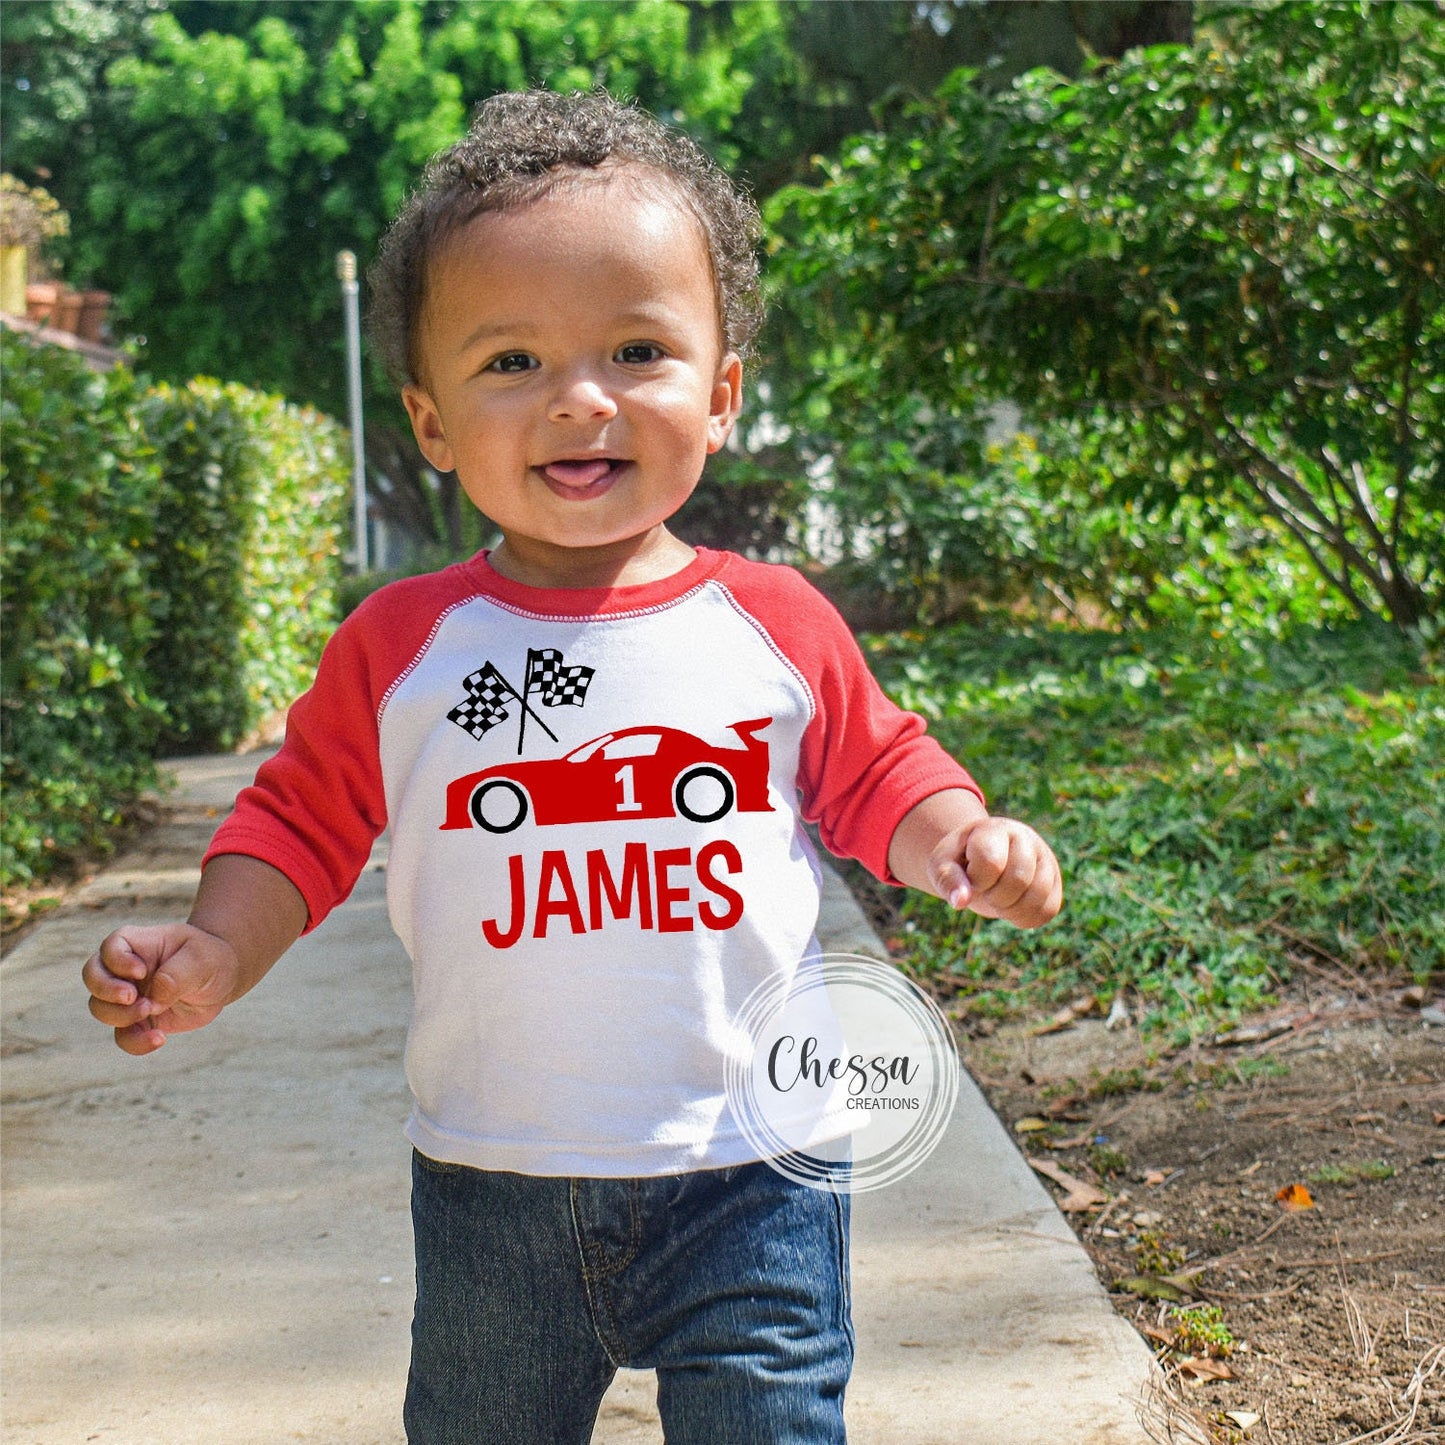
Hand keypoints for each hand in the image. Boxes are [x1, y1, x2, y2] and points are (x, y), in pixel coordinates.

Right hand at [82, 924, 239, 1055]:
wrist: (222, 980)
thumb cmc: (209, 958)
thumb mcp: (202, 959)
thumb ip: (177, 974)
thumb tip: (153, 999)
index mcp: (139, 944)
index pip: (111, 947)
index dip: (118, 961)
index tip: (141, 971)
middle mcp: (125, 970)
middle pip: (92, 976)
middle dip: (106, 990)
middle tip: (133, 997)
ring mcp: (128, 996)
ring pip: (100, 1009)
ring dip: (121, 1016)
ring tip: (151, 1011)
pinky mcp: (138, 1021)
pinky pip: (123, 1036)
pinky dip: (136, 1042)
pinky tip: (160, 1038)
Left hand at [928, 815, 1061, 928]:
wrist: (980, 857)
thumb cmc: (959, 861)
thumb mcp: (942, 865)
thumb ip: (947, 880)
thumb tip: (960, 902)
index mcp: (994, 829)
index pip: (992, 861)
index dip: (977, 881)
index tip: (970, 879)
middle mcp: (1025, 838)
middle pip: (1019, 879)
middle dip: (995, 897)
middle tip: (985, 892)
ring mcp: (1044, 857)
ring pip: (1039, 895)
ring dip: (1011, 911)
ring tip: (997, 902)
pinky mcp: (1054, 880)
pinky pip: (1049, 910)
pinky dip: (1027, 919)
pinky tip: (1011, 911)